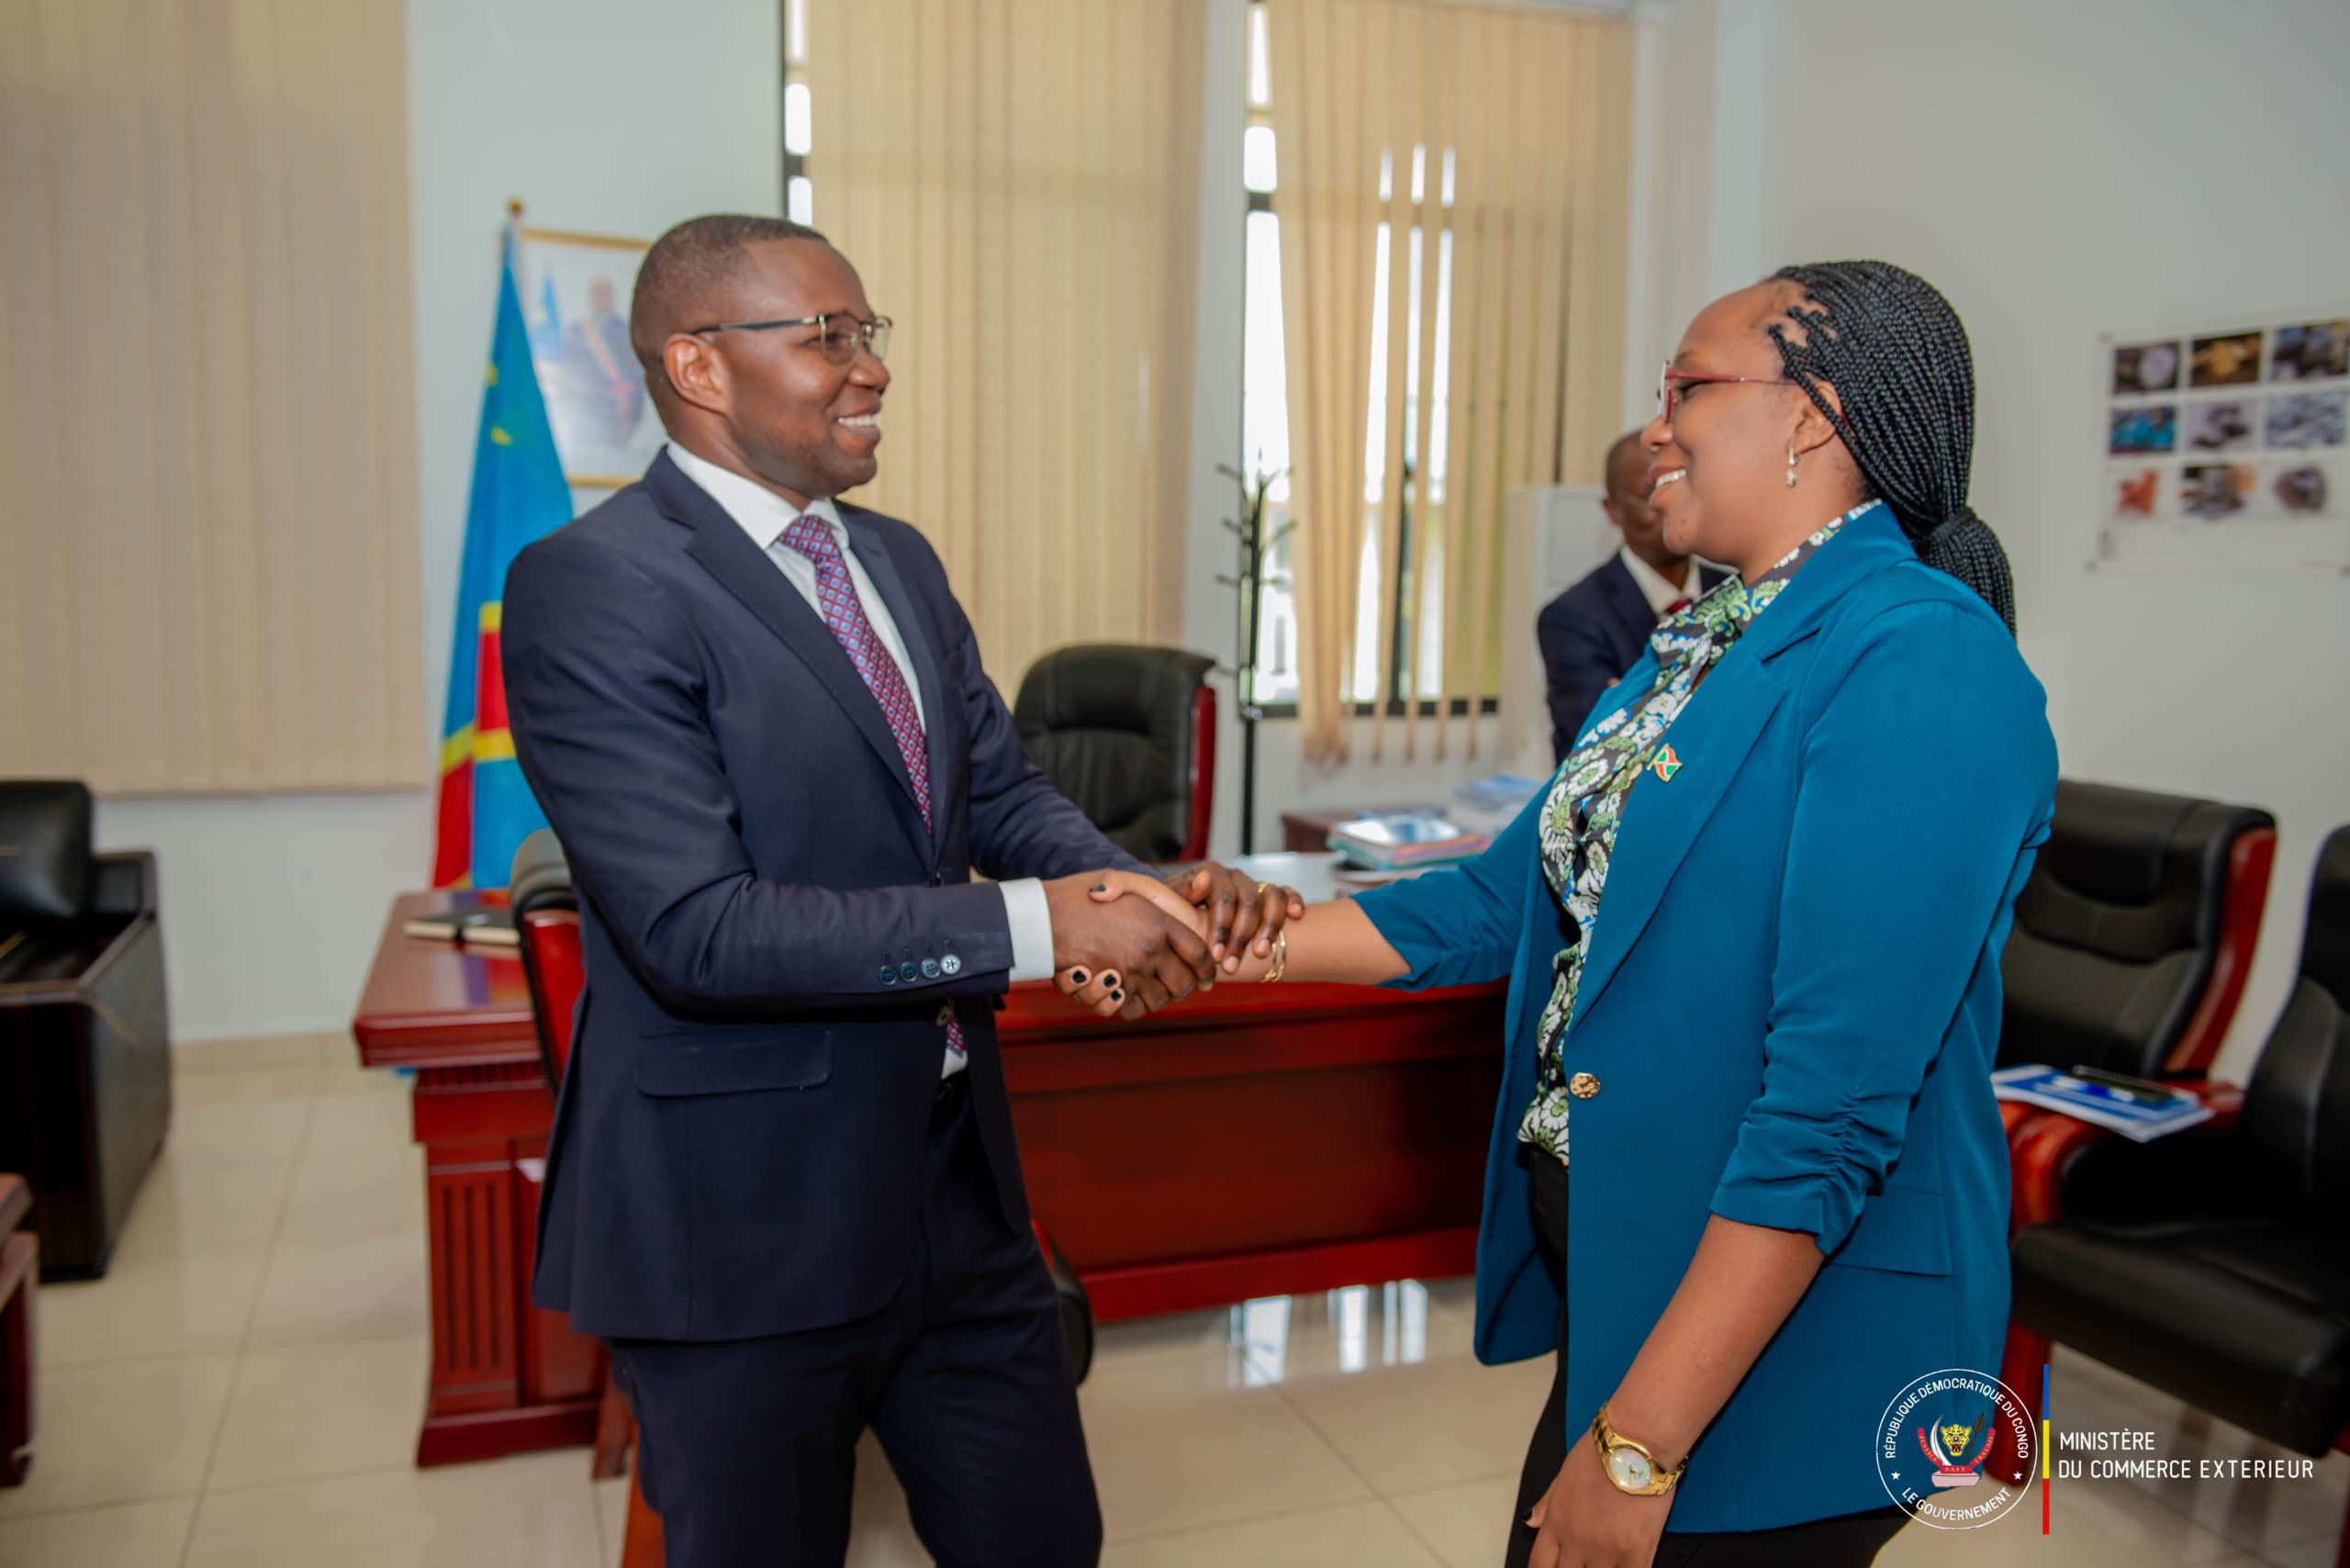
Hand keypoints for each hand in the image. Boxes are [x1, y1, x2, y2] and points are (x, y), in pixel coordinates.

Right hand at [1045, 871, 1214, 1019]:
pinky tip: (1122, 993)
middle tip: (1178, 984)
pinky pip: (1131, 1010)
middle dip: (1184, 987)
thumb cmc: (1079, 896)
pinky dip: (1130, 1006)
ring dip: (1156, 997)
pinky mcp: (1108, 992)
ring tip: (1148, 986)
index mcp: (1159, 923)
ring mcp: (1130, 974)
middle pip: (1185, 984)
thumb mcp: (1124, 881)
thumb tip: (1203, 883)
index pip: (1200, 954)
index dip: (1207, 969)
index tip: (1205, 975)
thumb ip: (1160, 892)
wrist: (1041, 918)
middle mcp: (1150, 951)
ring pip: (1160, 1001)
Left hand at [1159, 862, 1305, 973]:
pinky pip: (1286, 893)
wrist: (1183, 917)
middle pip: (1249, 902)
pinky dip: (1293, 901)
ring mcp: (1252, 884)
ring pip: (1272, 897)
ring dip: (1269, 927)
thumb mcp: (1170, 904)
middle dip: (1241, 937)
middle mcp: (1234, 877)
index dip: (1221, 926)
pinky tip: (1296, 916)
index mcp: (1210, 874)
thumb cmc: (1175, 913)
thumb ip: (1182, 893)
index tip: (1215, 953)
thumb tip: (1203, 880)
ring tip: (1260, 953)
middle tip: (1232, 965)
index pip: (1223, 897)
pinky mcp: (1268, 895)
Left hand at [1523, 1433, 1671, 1567]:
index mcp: (1556, 1523)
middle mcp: (1577, 1542)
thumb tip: (1531, 1522)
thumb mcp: (1564, 1474)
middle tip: (1585, 1561)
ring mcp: (1606, 1550)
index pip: (1540, 1565)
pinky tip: (1630, 1564)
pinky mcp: (1636, 1552)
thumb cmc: (1600, 1452)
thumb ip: (1548, 1503)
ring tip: (1608, 1560)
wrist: (1634, 1444)